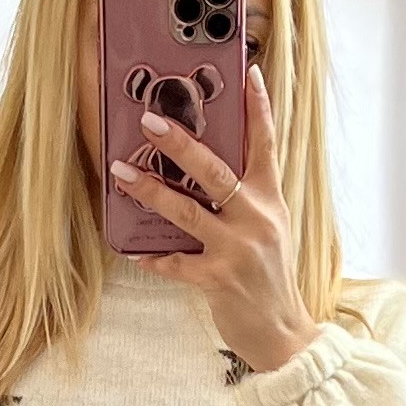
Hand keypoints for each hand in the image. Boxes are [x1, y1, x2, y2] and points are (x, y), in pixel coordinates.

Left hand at [112, 62, 316, 375]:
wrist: (284, 334)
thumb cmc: (270, 278)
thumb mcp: (271, 229)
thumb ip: (247, 198)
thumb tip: (208, 171)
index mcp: (270, 200)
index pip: (265, 144)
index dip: (258, 108)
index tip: (249, 72)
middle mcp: (255, 218)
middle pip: (215, 171)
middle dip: (180, 143)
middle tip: (148, 121)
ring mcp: (236, 249)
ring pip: (187, 211)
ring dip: (150, 191)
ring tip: (121, 173)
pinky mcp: (218, 280)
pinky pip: (175, 263)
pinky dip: (151, 256)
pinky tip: (132, 250)